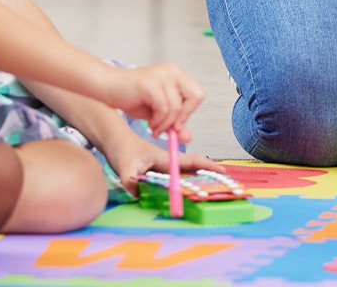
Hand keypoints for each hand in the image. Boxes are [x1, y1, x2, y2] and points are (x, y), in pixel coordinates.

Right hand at [98, 62, 204, 139]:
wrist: (106, 87)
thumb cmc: (131, 97)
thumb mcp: (157, 112)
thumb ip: (174, 122)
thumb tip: (189, 138)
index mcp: (176, 73)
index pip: (198, 94)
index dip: (189, 111)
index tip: (177, 124)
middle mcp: (171, 70)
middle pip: (195, 96)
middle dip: (183, 117)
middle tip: (170, 129)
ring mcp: (161, 75)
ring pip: (177, 107)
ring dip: (166, 124)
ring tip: (154, 128)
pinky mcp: (149, 83)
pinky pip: (163, 108)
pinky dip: (158, 121)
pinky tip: (150, 124)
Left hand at [99, 128, 222, 198]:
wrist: (113, 140)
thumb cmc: (122, 148)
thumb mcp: (126, 165)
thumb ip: (132, 181)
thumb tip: (138, 193)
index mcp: (166, 159)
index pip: (191, 162)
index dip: (207, 166)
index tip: (223, 171)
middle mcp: (166, 163)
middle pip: (190, 171)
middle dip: (206, 177)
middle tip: (222, 187)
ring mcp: (160, 168)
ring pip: (181, 177)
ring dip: (194, 183)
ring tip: (208, 193)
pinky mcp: (152, 174)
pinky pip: (170, 183)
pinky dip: (178, 188)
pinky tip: (180, 196)